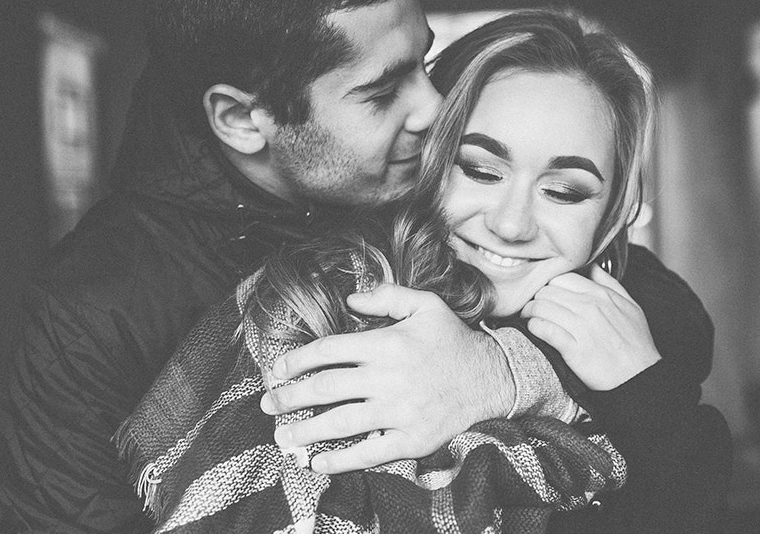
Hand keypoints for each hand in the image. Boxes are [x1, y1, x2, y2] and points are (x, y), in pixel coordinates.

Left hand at [260, 283, 514, 473]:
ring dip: (305, 431)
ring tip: (282, 437)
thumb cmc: (453, 340)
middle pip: (325, 389)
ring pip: (339, 423)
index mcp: (386, 344)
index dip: (296, 361)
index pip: (327, 351)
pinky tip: (318, 462)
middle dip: (290, 397)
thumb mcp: (425, 304)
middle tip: (268, 404)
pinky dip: (340, 461)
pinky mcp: (410, 440)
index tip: (276, 370)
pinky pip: (368, 453)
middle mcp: (387, 378)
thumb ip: (387, 296)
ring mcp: (398, 412)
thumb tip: (350, 298)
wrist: (491, 378)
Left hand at [520, 264, 660, 390]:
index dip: (550, 285)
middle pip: (547, 291)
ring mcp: (581, 327)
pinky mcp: (573, 349)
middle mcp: (590, 307)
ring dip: (530, 312)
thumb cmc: (635, 343)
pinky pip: (544, 329)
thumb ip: (610, 284)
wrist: (639, 376)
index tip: (546, 295)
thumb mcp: (631, 306)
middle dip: (536, 298)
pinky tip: (535, 330)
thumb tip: (593, 268)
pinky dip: (534, 327)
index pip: (562, 277)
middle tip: (533, 307)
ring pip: (541, 307)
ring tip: (530, 318)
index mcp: (601, 294)